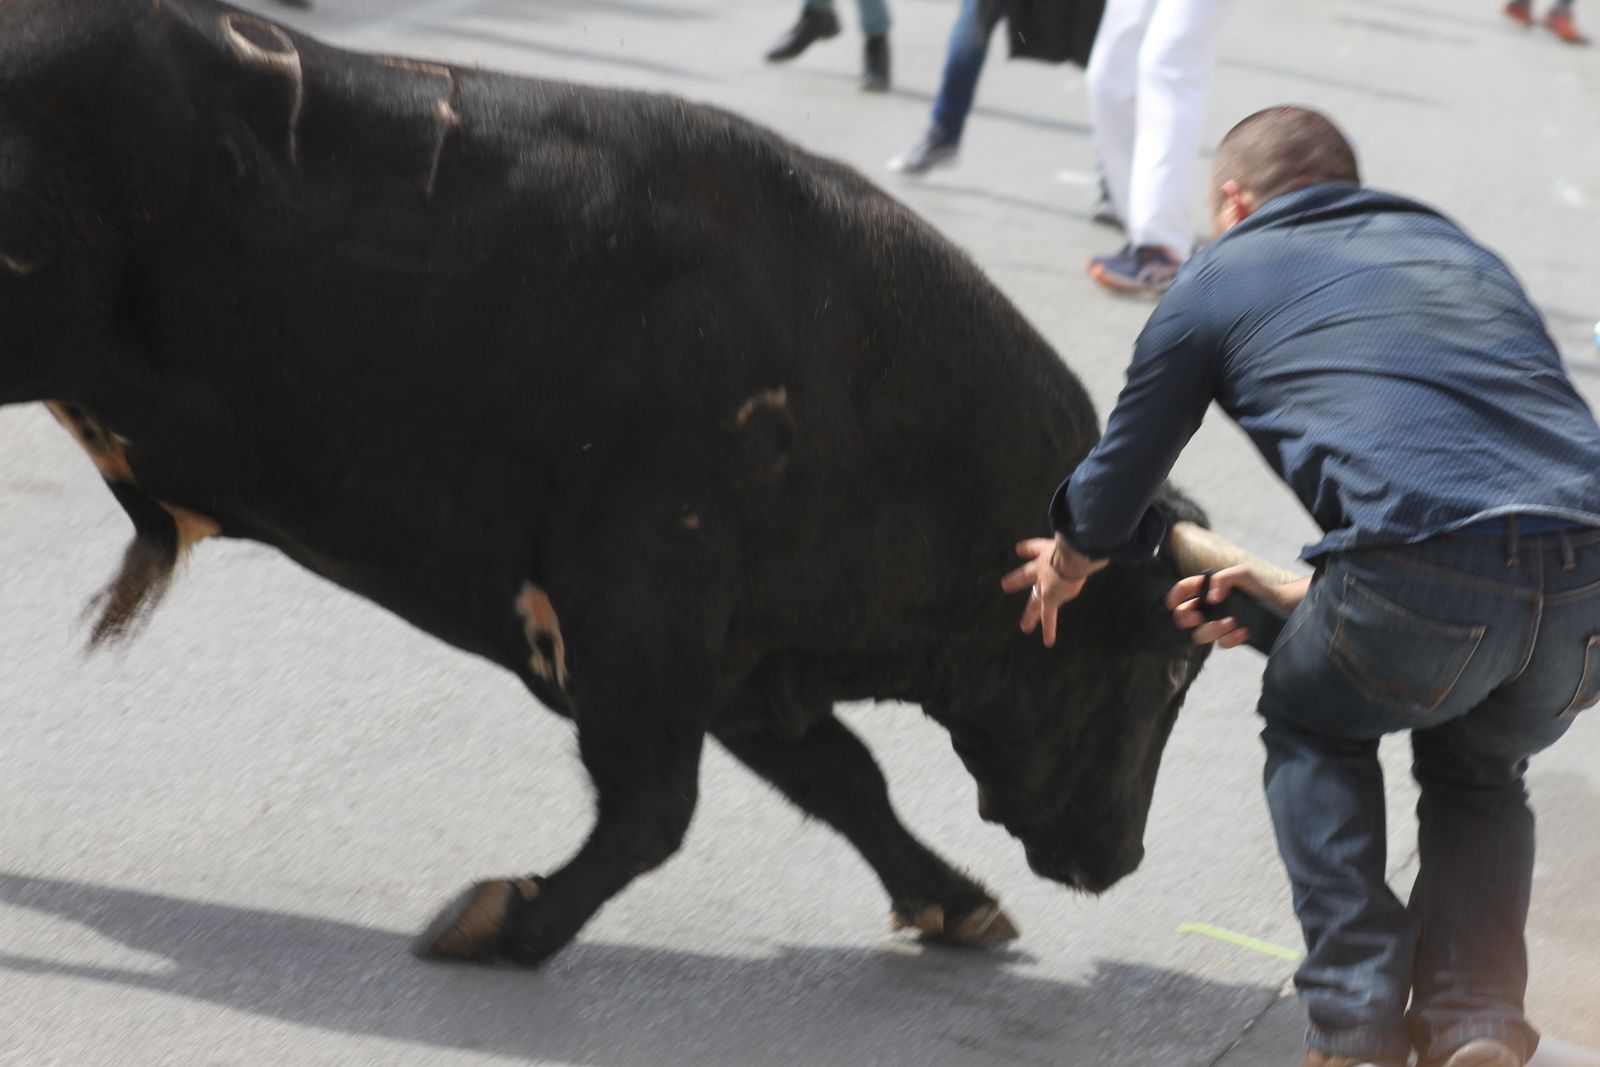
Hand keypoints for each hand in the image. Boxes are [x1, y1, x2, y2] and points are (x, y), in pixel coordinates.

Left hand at [1000, 534, 1107, 646]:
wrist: (1071, 557)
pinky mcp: (1050, 598)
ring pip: (1034, 602)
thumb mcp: (1080, 541)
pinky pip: (1048, 618)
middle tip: (1005, 585)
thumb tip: (1106, 536)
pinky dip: (1049, 629)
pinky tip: (1048, 641)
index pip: (1036, 548)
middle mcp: (1043, 567)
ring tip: (1025, 627)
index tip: (1019, 549)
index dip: (1028, 548)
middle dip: (1016, 580)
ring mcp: (1044, 584)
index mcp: (1048, 551)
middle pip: (1025, 574)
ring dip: (1030, 615)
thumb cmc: (1078, 545)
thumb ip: (1087, 541)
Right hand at [1166, 565, 1307, 648]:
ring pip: (1200, 634)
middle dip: (1188, 618)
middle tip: (1199, 617)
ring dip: (1213, 629)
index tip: (1173, 604)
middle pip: (1184, 617)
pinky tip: (1244, 631)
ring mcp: (1217, 624)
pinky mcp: (1229, 638)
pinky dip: (1231, 638)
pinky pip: (1221, 644)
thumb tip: (1211, 597)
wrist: (1280, 607)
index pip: (1183, 591)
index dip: (1174, 597)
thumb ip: (1224, 578)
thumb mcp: (1242, 574)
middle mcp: (1208, 608)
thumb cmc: (1259, 588)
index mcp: (1207, 589)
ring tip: (1232, 622)